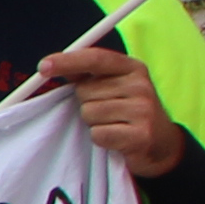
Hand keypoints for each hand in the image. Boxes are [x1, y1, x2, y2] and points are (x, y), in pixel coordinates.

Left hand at [38, 45, 187, 178]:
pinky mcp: (141, 135)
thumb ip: (87, 75)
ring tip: (113, 124)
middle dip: (86, 103)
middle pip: (85, 91)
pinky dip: (100, 138)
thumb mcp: (114, 87)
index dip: (68, 61)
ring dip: (93, 122)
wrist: (161, 144)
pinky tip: (116, 138)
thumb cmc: (127, 112)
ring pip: (89, 113)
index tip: (43, 67)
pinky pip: (98, 134)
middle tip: (107, 111)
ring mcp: (143, 110)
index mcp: (132, 68)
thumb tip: (51, 66)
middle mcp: (140, 85)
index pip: (96, 59)